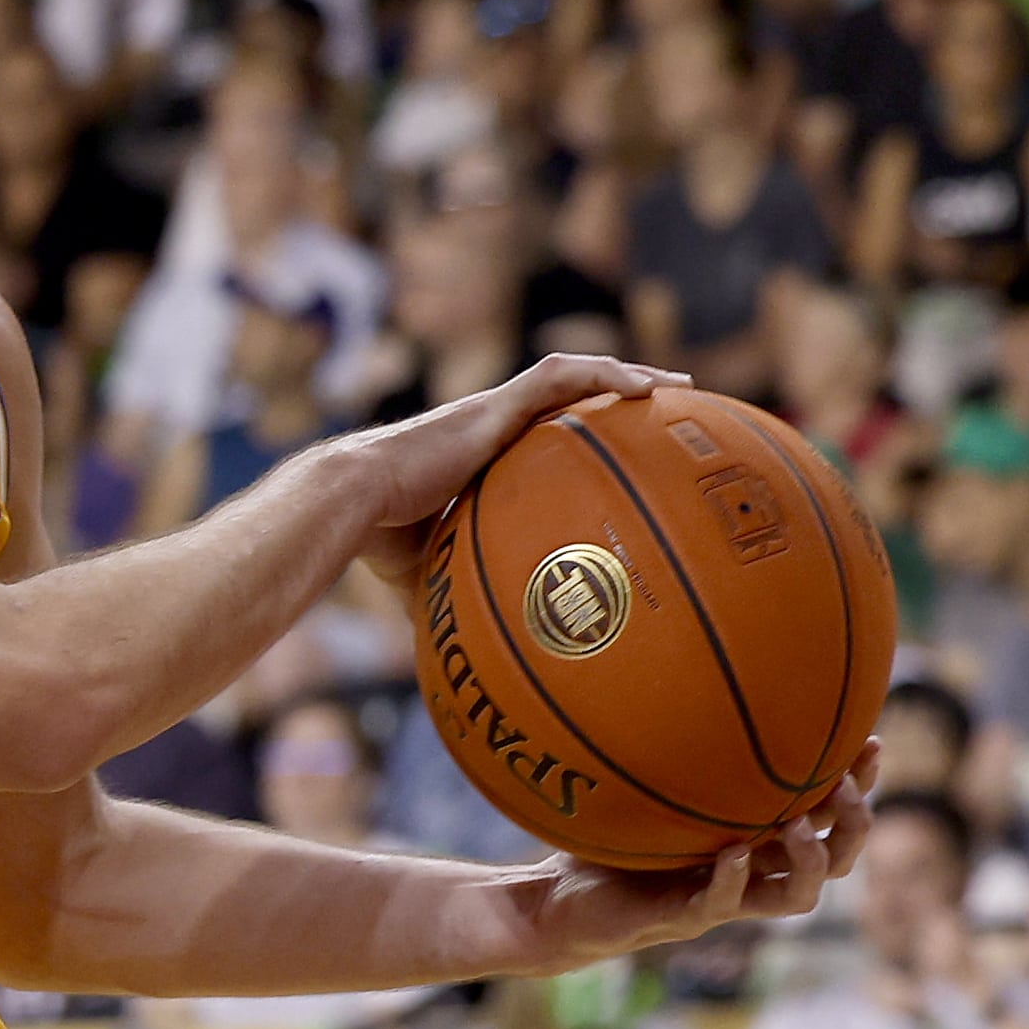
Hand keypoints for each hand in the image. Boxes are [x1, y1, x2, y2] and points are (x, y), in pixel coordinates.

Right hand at [351, 353, 687, 585]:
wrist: (352, 503)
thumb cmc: (380, 540)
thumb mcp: (428, 571)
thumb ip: (453, 593)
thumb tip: (461, 656)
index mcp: (480, 455)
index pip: (541, 431)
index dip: (584, 430)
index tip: (625, 446)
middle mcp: (490, 424)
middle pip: (568, 395)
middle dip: (621, 393)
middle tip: (672, 405)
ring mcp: (492, 409)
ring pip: (570, 374)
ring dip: (624, 373)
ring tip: (675, 386)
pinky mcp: (492, 405)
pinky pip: (558, 377)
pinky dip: (604, 375)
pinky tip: (646, 388)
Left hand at [503, 740, 879, 976]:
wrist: (561, 897)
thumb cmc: (610, 836)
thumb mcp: (647, 779)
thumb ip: (674, 741)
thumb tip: (680, 666)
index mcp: (755, 837)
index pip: (827, 814)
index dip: (858, 783)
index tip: (869, 740)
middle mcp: (750, 870)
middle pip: (835, 858)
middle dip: (853, 826)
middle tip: (846, 790)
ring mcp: (721, 898)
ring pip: (797, 896)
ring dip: (810, 863)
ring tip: (800, 827)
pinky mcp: (682, 917)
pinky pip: (721, 905)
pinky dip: (733, 881)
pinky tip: (734, 854)